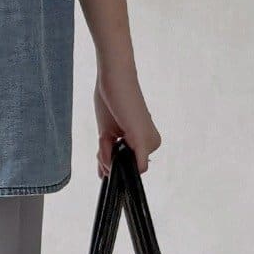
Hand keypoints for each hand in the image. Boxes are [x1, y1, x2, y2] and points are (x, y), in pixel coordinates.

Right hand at [94, 60, 161, 177]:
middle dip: (109, 160)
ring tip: (104, 135)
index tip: (101, 151)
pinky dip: (116, 160)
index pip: (129, 164)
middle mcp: (152, 142)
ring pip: (127, 167)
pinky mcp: (144, 140)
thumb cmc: (111, 101)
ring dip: (108, 155)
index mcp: (145, 140)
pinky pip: (136, 166)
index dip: (113, 163)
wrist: (114, 78)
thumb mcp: (107, 134)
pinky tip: (108, 141)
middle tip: (102, 140)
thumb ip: (107, 154)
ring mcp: (150, 143)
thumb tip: (103, 174)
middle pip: (127, 168)